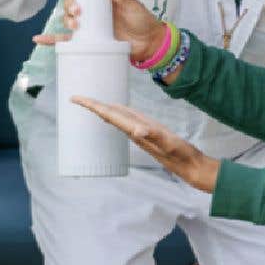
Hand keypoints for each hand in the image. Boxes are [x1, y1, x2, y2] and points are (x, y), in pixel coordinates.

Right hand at [36, 0, 167, 63]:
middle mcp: (91, 8)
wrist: (148, 44)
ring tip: (75, 25)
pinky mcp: (85, 41)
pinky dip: (51, 40)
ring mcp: (87, 25)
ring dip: (65, 19)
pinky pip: (64, 40)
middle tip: (79, 10)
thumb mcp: (132, 5)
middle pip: (71, 1)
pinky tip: (39, 39)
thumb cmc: (141, 20)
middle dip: (70, 4)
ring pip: (67, 18)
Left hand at [74, 96, 219, 190]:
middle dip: (92, 106)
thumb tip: (136, 130)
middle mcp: (133, 132)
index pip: (108, 115)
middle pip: (107, 116)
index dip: (92, 106)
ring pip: (115, 118)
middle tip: (76, 97)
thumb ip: (153, 136)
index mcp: (134, 130)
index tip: (75, 98)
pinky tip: (118, 110)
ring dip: (103, 110)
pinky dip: (118, 112)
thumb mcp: (168, 142)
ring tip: (92, 102)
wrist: (189, 166)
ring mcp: (139, 132)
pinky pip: (126, 119)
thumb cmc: (179, 154)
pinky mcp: (147, 132)